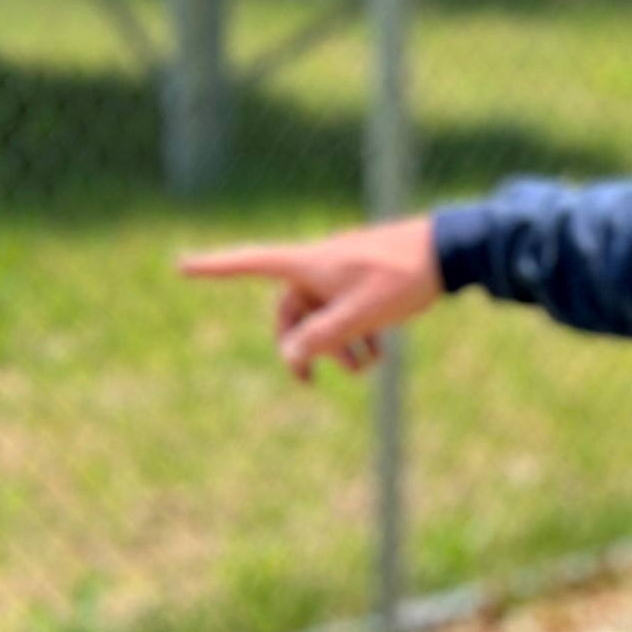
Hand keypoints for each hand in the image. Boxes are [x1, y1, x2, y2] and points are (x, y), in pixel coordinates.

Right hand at [177, 216, 443, 381]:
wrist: (450, 249)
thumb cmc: (404, 277)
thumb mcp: (361, 315)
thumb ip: (324, 337)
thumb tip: (291, 355)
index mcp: (309, 262)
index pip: (250, 263)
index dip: (214, 267)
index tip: (180, 265)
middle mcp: (319, 263)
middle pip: (290, 308)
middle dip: (299, 345)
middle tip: (308, 382)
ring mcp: (343, 270)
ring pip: (322, 313)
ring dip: (335, 345)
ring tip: (365, 368)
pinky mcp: (365, 276)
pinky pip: (345, 309)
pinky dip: (355, 333)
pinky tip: (378, 356)